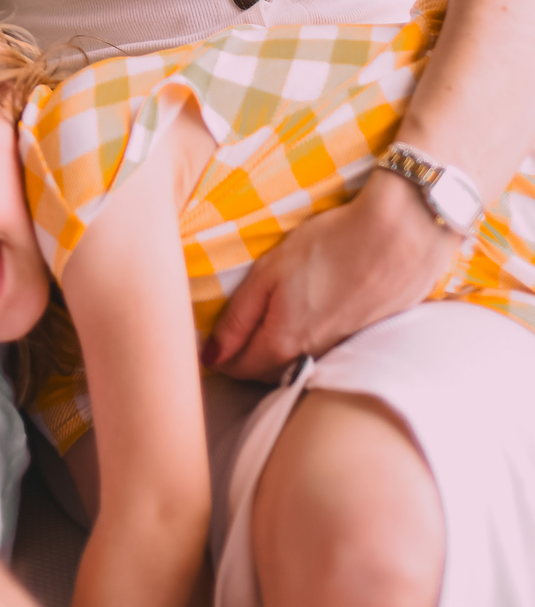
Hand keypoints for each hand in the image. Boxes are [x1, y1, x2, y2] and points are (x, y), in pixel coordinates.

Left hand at [203, 171, 460, 380]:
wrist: (402, 237)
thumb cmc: (329, 245)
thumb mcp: (269, 272)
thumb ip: (239, 317)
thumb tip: (211, 356)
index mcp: (283, 342)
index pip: (238, 367)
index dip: (218, 358)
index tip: (205, 344)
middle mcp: (312, 356)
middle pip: (268, 369)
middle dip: (246, 358)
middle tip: (231, 335)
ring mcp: (342, 348)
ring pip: (298, 361)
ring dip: (279, 350)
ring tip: (270, 323)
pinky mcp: (367, 336)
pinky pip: (327, 349)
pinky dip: (312, 338)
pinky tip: (315, 313)